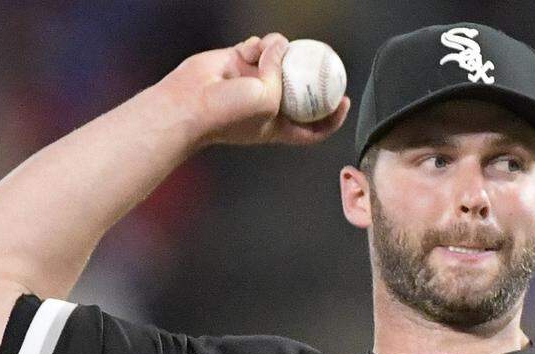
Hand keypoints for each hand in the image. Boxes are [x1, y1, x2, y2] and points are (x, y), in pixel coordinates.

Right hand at [158, 33, 351, 148]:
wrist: (190, 103)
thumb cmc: (228, 114)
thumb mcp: (267, 98)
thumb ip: (279, 72)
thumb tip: (280, 46)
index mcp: (279, 126)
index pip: (313, 128)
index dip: (332, 118)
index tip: (344, 101)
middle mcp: (268, 104)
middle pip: (300, 90)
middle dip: (311, 75)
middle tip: (323, 61)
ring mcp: (254, 83)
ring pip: (280, 62)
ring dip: (280, 52)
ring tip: (272, 50)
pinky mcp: (238, 63)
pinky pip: (258, 47)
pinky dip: (259, 44)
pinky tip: (253, 47)